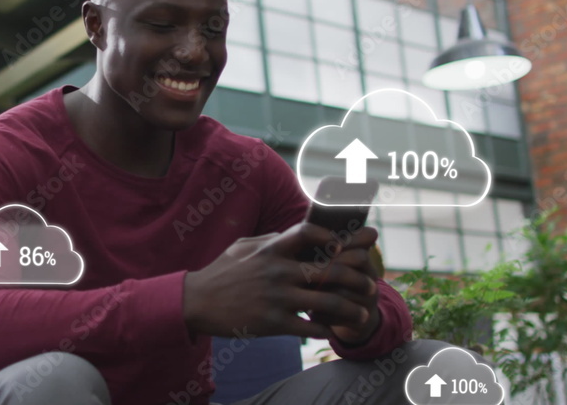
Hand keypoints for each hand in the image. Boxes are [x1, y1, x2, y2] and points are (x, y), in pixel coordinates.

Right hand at [182, 223, 373, 338]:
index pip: (309, 233)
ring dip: (351, 309)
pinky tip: (336, 332)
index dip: (332, 237)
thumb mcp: (242, 247)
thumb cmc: (220, 273)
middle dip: (357, 278)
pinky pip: (310, 327)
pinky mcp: (273, 322)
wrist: (195, 302)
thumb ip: (269, 241)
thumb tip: (291, 236)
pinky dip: (328, 330)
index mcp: (271, 249)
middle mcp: (278, 271)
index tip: (344, 246)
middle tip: (370, 284)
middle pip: (330, 270)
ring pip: (328, 302)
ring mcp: (277, 298)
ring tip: (362, 314)